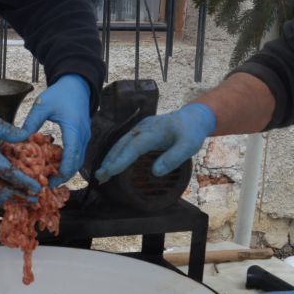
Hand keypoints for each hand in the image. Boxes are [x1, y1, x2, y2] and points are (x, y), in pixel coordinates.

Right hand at [0, 111, 39, 205]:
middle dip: (20, 198)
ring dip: (10, 201)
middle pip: (4, 191)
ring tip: (25, 203)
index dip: (26, 183)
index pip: (10, 174)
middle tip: (36, 201)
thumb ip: (9, 130)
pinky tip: (8, 200)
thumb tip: (27, 135)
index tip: (38, 188)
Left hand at [21, 74, 90, 185]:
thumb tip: (20, 138)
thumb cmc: (60, 93)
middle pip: (77, 163)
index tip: (50, 182)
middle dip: (64, 177)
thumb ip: (31, 121)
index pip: (71, 156)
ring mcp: (85, 137)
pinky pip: (78, 154)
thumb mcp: (42, 105)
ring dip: (66, 171)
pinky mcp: (83, 137)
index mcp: (74, 129)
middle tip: (47, 186)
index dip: (62, 172)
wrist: (77, 84)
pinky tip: (55, 166)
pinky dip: (68, 163)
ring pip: (78, 160)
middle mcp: (83, 136)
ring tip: (50, 179)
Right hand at [95, 102, 215, 180]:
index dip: (122, 160)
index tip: (110, 171)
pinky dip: (116, 153)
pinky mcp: (140, 130)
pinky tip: (111, 163)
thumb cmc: (191, 133)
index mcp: (155, 131)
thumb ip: (173, 158)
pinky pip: (124, 142)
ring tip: (101, 173)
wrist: (193, 117)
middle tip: (100, 176)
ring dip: (110, 157)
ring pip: (121, 142)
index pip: (135, 147)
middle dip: (110, 160)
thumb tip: (154, 172)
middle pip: (122, 144)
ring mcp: (140, 128)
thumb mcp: (189, 146)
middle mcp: (143, 128)